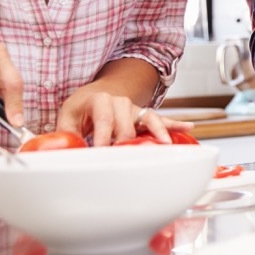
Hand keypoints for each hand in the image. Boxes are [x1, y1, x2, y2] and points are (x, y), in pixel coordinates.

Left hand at [57, 89, 185, 146]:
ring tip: (165, 144)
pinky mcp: (144, 116)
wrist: (97, 93)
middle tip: (126, 161)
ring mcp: (135, 109)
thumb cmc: (82, 107)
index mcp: (100, 101)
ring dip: (158, 132)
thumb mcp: (68, 116)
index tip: (101, 153)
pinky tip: (188, 128)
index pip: (104, 121)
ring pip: (149, 120)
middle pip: (127, 126)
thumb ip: (67, 133)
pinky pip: (162, 120)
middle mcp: (121, 102)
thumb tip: (66, 153)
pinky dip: (175, 124)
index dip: (103, 139)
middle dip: (127, 143)